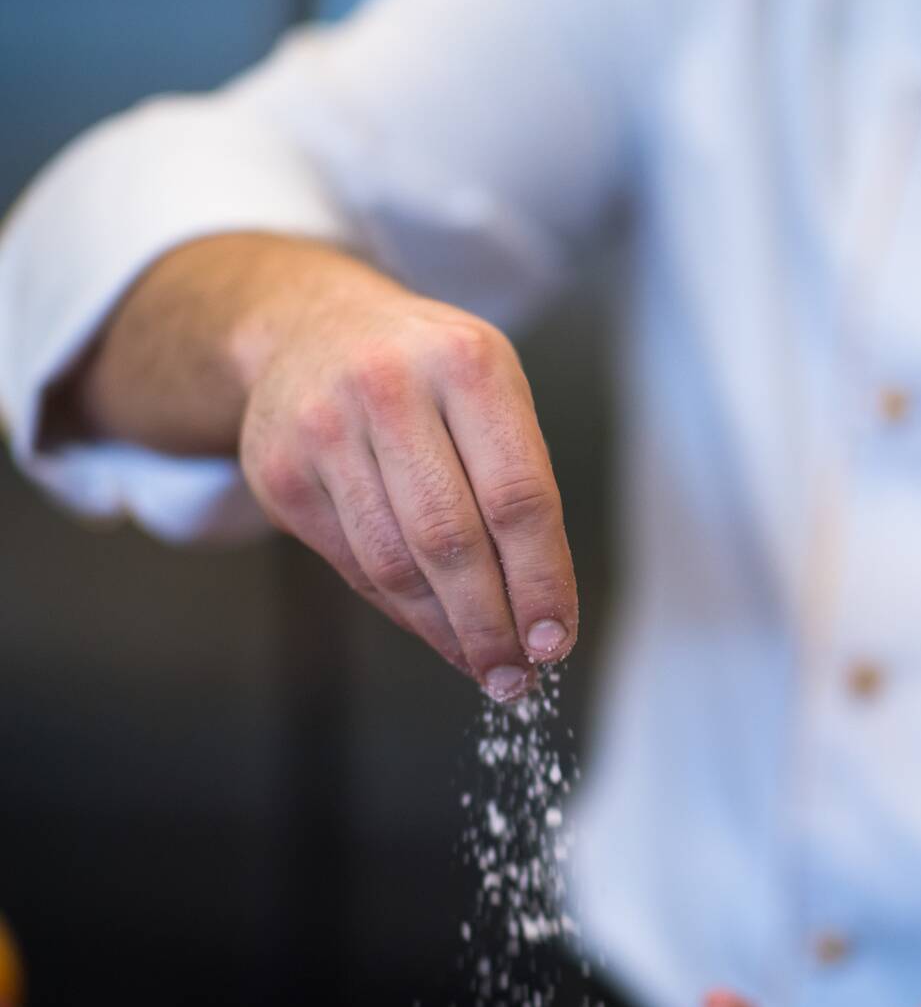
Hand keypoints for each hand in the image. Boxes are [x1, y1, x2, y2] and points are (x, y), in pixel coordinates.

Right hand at [237, 250, 576, 697]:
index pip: (518, 496)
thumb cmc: (427, 373)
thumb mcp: (489, 389)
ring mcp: (324, 428)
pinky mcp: (279, 471)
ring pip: (395, 564)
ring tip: (483, 665)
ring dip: (445, 631)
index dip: (541, 580)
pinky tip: (434, 629)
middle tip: (517, 677)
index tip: (555, 640)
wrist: (309, 329)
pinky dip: (400, 610)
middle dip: (491, 624)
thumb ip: (517, 481)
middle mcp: (389, 387)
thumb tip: (538, 611)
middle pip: (452, 540)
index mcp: (466, 363)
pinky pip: (352, 564)